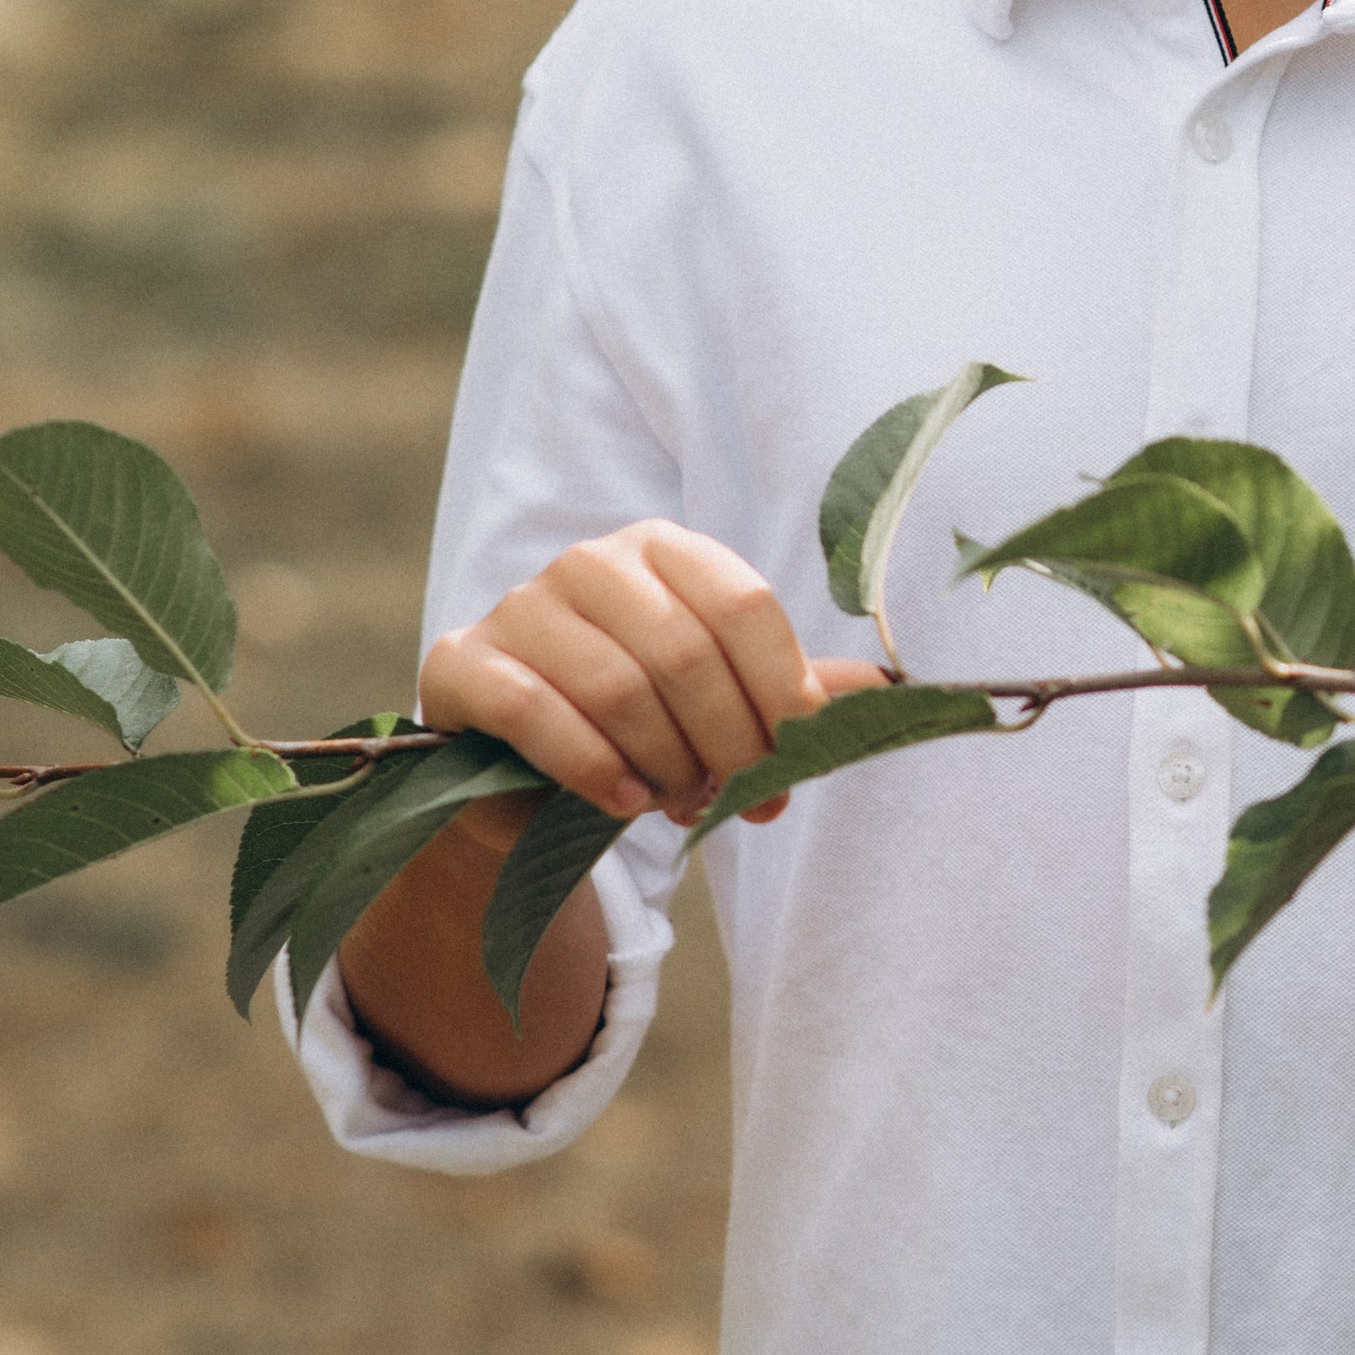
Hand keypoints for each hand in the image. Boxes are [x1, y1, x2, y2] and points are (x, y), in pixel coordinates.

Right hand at [420, 522, 881, 828]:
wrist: (517, 775)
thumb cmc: (637, 727)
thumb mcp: (722, 706)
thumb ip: (792, 692)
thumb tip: (891, 686)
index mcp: (664, 548)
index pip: (744, 605)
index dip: (782, 690)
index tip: (798, 758)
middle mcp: (590, 562)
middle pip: (688, 651)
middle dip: (729, 742)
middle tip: (742, 801)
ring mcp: (521, 606)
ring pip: (620, 687)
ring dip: (665, 764)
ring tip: (679, 805)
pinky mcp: (462, 662)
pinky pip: (538, 713)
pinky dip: (593, 768)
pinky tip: (623, 804)